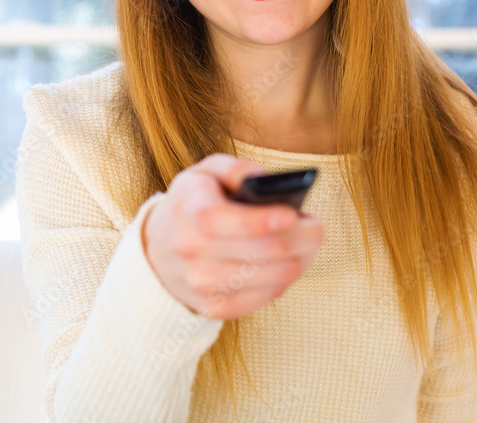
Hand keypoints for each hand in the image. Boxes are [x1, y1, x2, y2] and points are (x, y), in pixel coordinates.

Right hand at [141, 153, 325, 320]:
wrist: (161, 250)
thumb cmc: (194, 204)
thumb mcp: (206, 173)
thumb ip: (236, 169)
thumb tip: (266, 182)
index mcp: (188, 210)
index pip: (222, 220)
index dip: (262, 220)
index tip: (293, 213)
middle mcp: (191, 250)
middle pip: (264, 251)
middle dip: (303, 238)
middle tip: (315, 226)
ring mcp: (203, 283)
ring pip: (276, 277)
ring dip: (301, 259)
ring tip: (306, 243)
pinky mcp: (217, 307)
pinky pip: (269, 296)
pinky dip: (286, 278)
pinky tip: (288, 262)